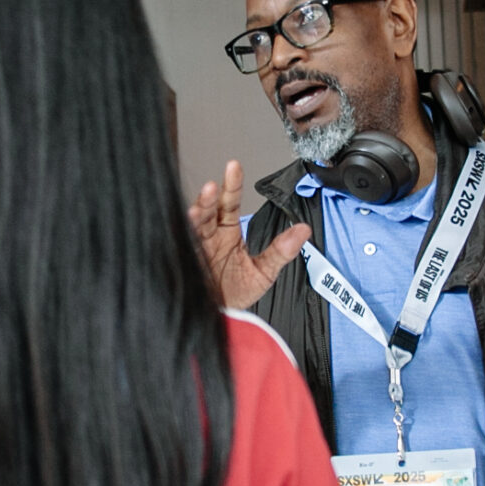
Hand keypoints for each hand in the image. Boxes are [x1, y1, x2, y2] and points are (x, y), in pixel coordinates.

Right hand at [187, 160, 308, 308]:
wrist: (222, 319)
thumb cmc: (237, 294)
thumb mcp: (263, 272)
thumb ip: (281, 250)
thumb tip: (304, 230)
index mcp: (227, 233)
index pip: (229, 203)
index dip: (231, 185)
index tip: (234, 166)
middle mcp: (209, 236)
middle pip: (208, 210)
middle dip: (210, 197)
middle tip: (214, 186)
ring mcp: (195, 248)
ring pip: (194, 225)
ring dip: (197, 213)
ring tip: (201, 205)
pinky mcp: (185, 261)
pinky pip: (181, 244)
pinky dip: (182, 234)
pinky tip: (186, 224)